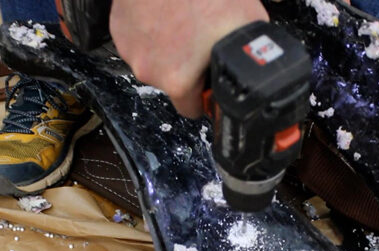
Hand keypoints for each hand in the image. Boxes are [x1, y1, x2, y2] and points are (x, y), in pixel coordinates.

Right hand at [109, 0, 268, 117]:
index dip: (204, 94)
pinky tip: (164, 12)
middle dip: (186, 65)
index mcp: (178, 81)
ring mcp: (130, 50)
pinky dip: (149, 30)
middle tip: (200, 37)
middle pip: (172, 82)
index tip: (211, 79)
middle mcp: (150, 71)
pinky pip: (137, 39)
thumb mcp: (246, 21)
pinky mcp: (118, 30)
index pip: (191, 109)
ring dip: (167, 47)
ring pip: (153, 60)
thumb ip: (250, 52)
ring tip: (182, 19)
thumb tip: (260, 62)